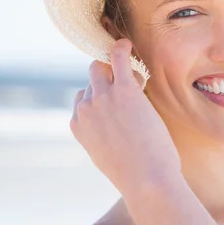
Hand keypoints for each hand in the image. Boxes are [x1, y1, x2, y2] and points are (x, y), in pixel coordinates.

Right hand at [70, 39, 180, 192]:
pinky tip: (126, 44)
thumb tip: (114, 134)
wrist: (146, 181)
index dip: (103, 99)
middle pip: (90, 80)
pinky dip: (120, 49)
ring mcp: (102, 98)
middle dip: (108, 83)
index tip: (121, 110)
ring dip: (118, 72)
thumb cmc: (135, 175)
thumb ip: (104, 140)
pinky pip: (117, 59)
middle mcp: (85, 109)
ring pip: (101, 68)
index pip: (83, 98)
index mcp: (78, 125)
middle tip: (131, 97)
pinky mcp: (123, 91)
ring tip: (137, 88)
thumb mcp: (109, 157)